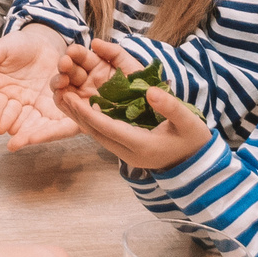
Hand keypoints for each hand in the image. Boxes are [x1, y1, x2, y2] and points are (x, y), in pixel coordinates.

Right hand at [0, 23, 78, 149]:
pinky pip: (38, 121)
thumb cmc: (21, 45)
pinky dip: (35, 130)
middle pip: (1, 111)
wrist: (46, 45)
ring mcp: (25, 104)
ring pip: (17, 119)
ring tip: (13, 134)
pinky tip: (32, 137)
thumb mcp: (4, 46)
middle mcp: (8, 97)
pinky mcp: (43, 108)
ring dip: (14, 127)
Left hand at [51, 41, 210, 174]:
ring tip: (64, 97)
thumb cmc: (194, 142)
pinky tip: (81, 107)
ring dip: (79, 118)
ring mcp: (126, 153)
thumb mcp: (188, 123)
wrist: (198, 165)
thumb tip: (151, 91)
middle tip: (59, 93)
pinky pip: (102, 135)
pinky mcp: (126, 150)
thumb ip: (170, 107)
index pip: (107, 128)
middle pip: (94, 132)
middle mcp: (128, 151)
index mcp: (140, 144)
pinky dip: (90, 121)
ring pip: (96, 135)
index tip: (71, 97)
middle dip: (76, 114)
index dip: (87, 113)